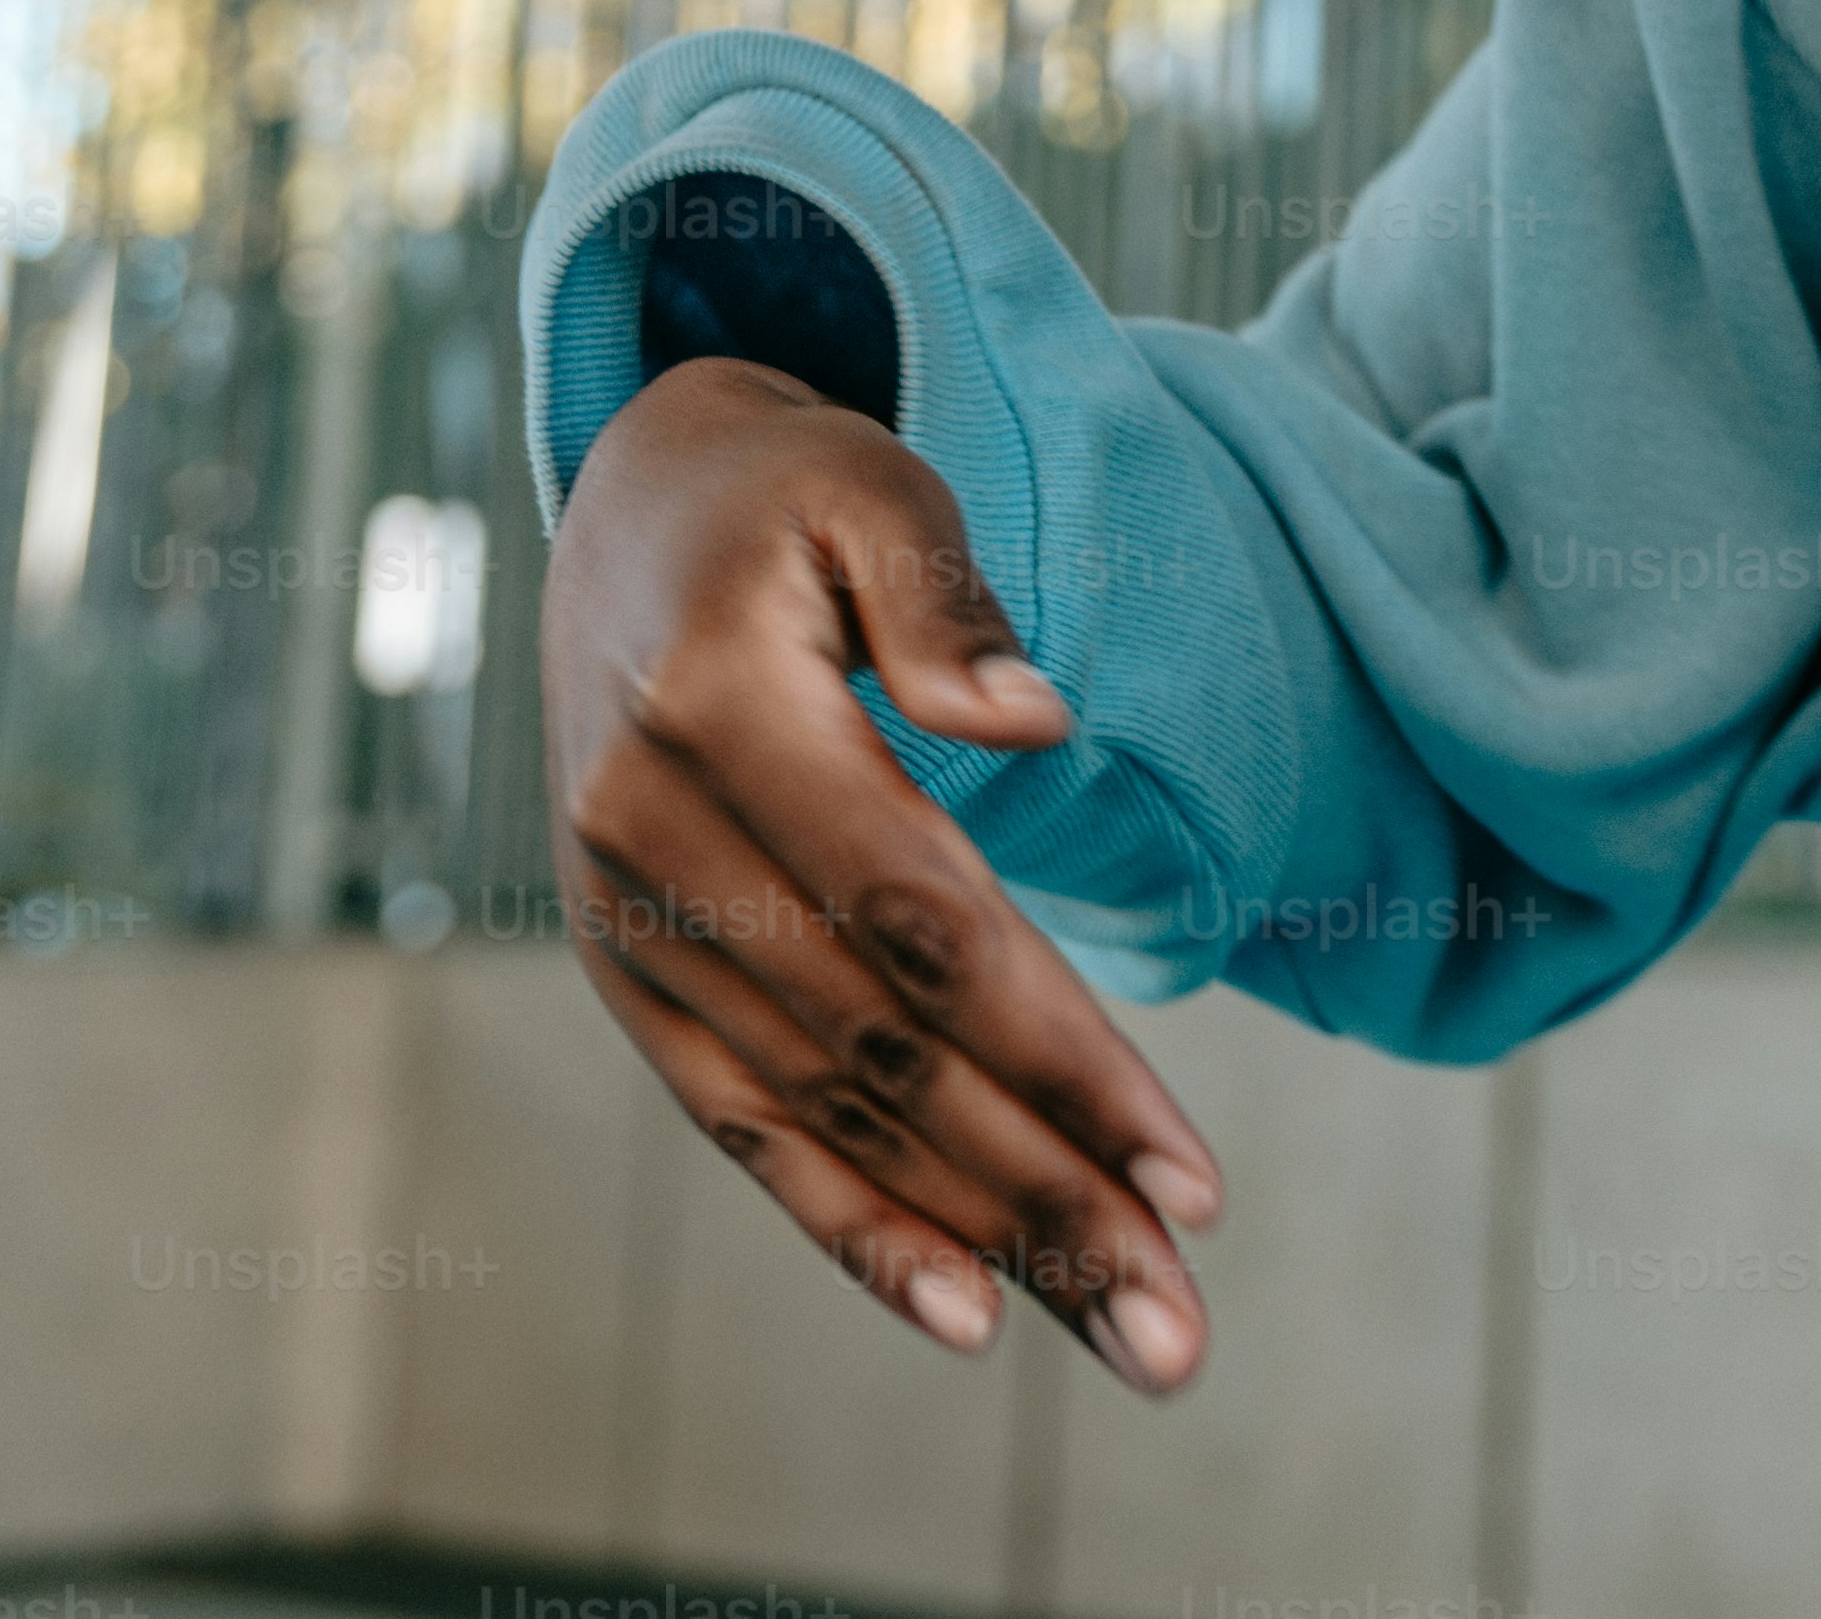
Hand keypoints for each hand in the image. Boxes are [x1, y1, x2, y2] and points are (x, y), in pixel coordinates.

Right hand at [544, 354, 1230, 1389]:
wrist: (627, 511)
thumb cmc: (788, 493)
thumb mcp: (868, 482)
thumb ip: (943, 594)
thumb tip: (1035, 722)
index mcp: (721, 713)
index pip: (923, 923)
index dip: (1061, 1056)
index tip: (1192, 1175)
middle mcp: (652, 840)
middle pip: (885, 1054)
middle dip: (1046, 1200)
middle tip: (1180, 1332)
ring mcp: (627, 922)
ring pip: (826, 1114)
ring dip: (982, 1241)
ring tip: (1130, 1337)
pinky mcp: (630, 974)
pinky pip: (741, 1122)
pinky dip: (847, 1225)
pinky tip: (960, 1314)